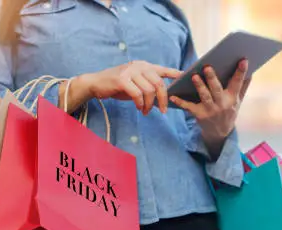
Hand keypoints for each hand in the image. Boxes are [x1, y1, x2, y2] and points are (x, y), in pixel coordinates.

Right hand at [61, 61, 181, 114]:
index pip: (163, 69)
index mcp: (144, 66)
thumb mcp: (136, 85)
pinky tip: (139, 108)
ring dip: (149, 104)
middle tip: (163, 111)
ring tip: (145, 111)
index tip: (185, 78)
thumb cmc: (118, 86)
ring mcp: (130, 71)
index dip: (175, 74)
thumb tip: (164, 99)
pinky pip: (137, 94)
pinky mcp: (122, 79)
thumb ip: (149, 87)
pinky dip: (140, 103)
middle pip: (159, 83)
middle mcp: (139, 66)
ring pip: (149, 90)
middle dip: (163, 99)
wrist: (96, 84)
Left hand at [170, 59, 250, 155]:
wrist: (220, 133)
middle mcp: (222, 104)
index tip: (243, 60)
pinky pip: (189, 108)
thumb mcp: (238, 100)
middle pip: (217, 89)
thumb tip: (251, 71)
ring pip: (204, 97)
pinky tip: (173, 96)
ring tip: (194, 76)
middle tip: (207, 67)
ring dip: (199, 86)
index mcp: (232, 98)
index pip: (238, 83)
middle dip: (212, 78)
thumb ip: (243, 86)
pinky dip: (180, 102)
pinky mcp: (200, 115)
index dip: (241, 72)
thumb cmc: (229, 111)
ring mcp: (211, 110)